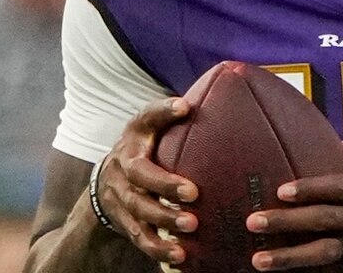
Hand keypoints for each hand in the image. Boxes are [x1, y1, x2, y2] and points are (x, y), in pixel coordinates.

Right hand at [95, 97, 198, 265]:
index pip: (146, 117)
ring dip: (164, 220)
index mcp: (137, 135)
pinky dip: (158, 247)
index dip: (162, 111)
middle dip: (165, 184)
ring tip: (191, 226)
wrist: (105, 182)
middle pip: (140, 176)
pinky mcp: (123, 220)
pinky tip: (181, 255)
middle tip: (193, 193)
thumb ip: (183, 114)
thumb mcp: (158, 126)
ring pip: (138, 210)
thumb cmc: (150, 147)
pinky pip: (139, 236)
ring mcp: (120, 194)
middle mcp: (123, 163)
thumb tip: (237, 87)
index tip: (184, 106)